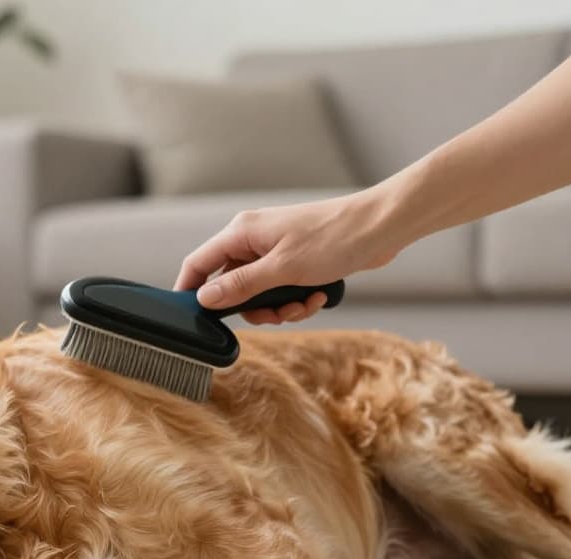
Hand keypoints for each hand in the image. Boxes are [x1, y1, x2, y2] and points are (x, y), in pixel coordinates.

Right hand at [174, 191, 403, 324]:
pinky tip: (319, 295)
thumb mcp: (282, 269)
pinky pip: (282, 291)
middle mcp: (254, 240)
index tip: (192, 318)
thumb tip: (205, 298)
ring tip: (304, 303)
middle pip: (232, 285)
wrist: (380, 228)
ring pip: (259, 294)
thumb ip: (241, 286)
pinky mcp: (295, 261)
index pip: (199, 263)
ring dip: (281, 308)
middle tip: (276, 314)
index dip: (190, 290)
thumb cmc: (333, 238)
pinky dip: (298, 300)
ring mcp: (275, 251)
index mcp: (242, 233)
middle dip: (254, 307)